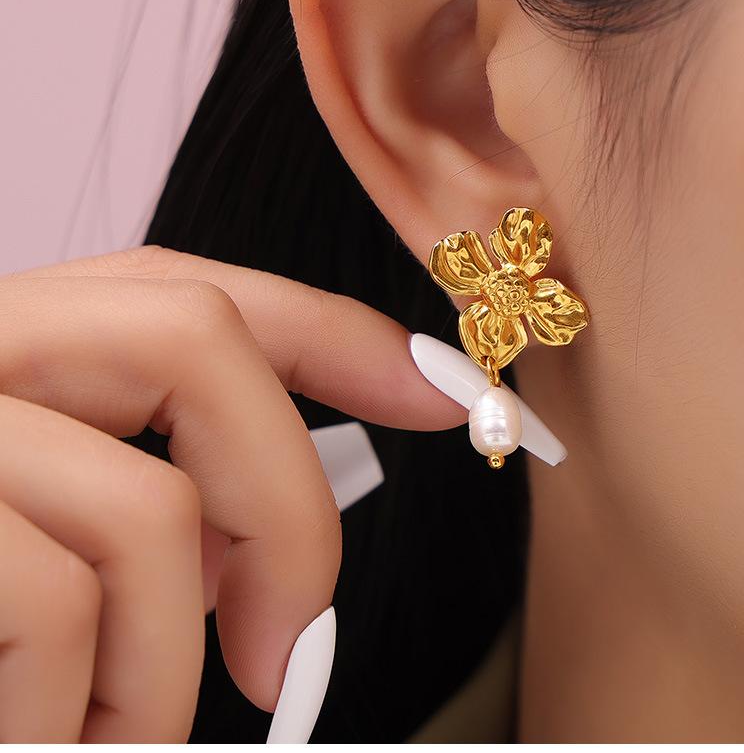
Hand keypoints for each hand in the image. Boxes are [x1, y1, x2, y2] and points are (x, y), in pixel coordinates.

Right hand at [0, 245, 463, 740]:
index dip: (333, 332)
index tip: (446, 393)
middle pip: (197, 343)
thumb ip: (146, 513)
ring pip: (151, 508)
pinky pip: (63, 606)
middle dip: (285, 502)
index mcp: (19, 345)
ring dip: (168, 667)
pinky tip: (53, 735)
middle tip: (293, 661)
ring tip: (122, 737)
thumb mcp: (46, 533)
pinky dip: (91, 709)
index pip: (188, 289)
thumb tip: (260, 576)